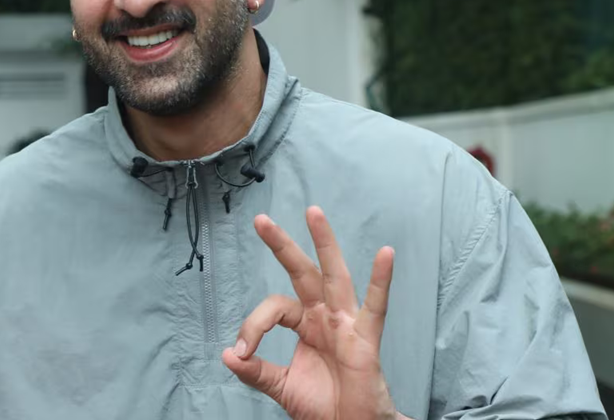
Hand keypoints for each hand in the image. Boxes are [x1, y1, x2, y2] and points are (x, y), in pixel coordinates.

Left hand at [223, 206, 403, 419]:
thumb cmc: (322, 406)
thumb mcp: (281, 386)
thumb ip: (256, 371)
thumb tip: (227, 355)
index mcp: (305, 324)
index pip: (274, 308)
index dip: (253, 324)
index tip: (243, 350)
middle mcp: (325, 316)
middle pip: (302, 272)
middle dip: (283, 246)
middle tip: (261, 220)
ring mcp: (347, 324)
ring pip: (334, 276)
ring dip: (324, 243)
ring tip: (313, 212)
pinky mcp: (366, 339)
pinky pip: (376, 307)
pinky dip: (382, 280)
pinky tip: (385, 254)